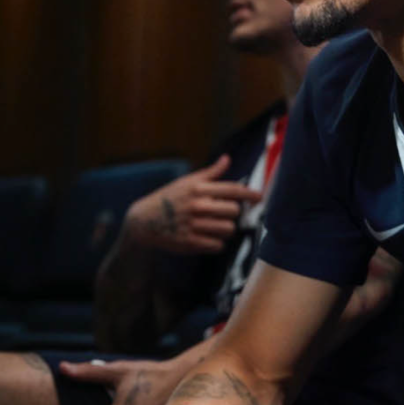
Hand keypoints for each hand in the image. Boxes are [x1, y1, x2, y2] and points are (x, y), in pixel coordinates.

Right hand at [123, 156, 262, 254]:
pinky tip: (209, 238)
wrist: (144, 221)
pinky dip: (217, 243)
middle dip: (234, 213)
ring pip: (228, 229)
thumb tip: (227, 159)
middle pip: (234, 211)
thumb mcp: (186, 182)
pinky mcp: (190, 242)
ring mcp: (193, 225)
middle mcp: (197, 206)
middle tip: (226, 214)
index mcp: (198, 188)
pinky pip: (217, 245)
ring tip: (217, 226)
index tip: (259, 197)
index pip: (232, 189)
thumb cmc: (169, 198)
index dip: (249, 194)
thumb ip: (210, 173)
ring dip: (227, 229)